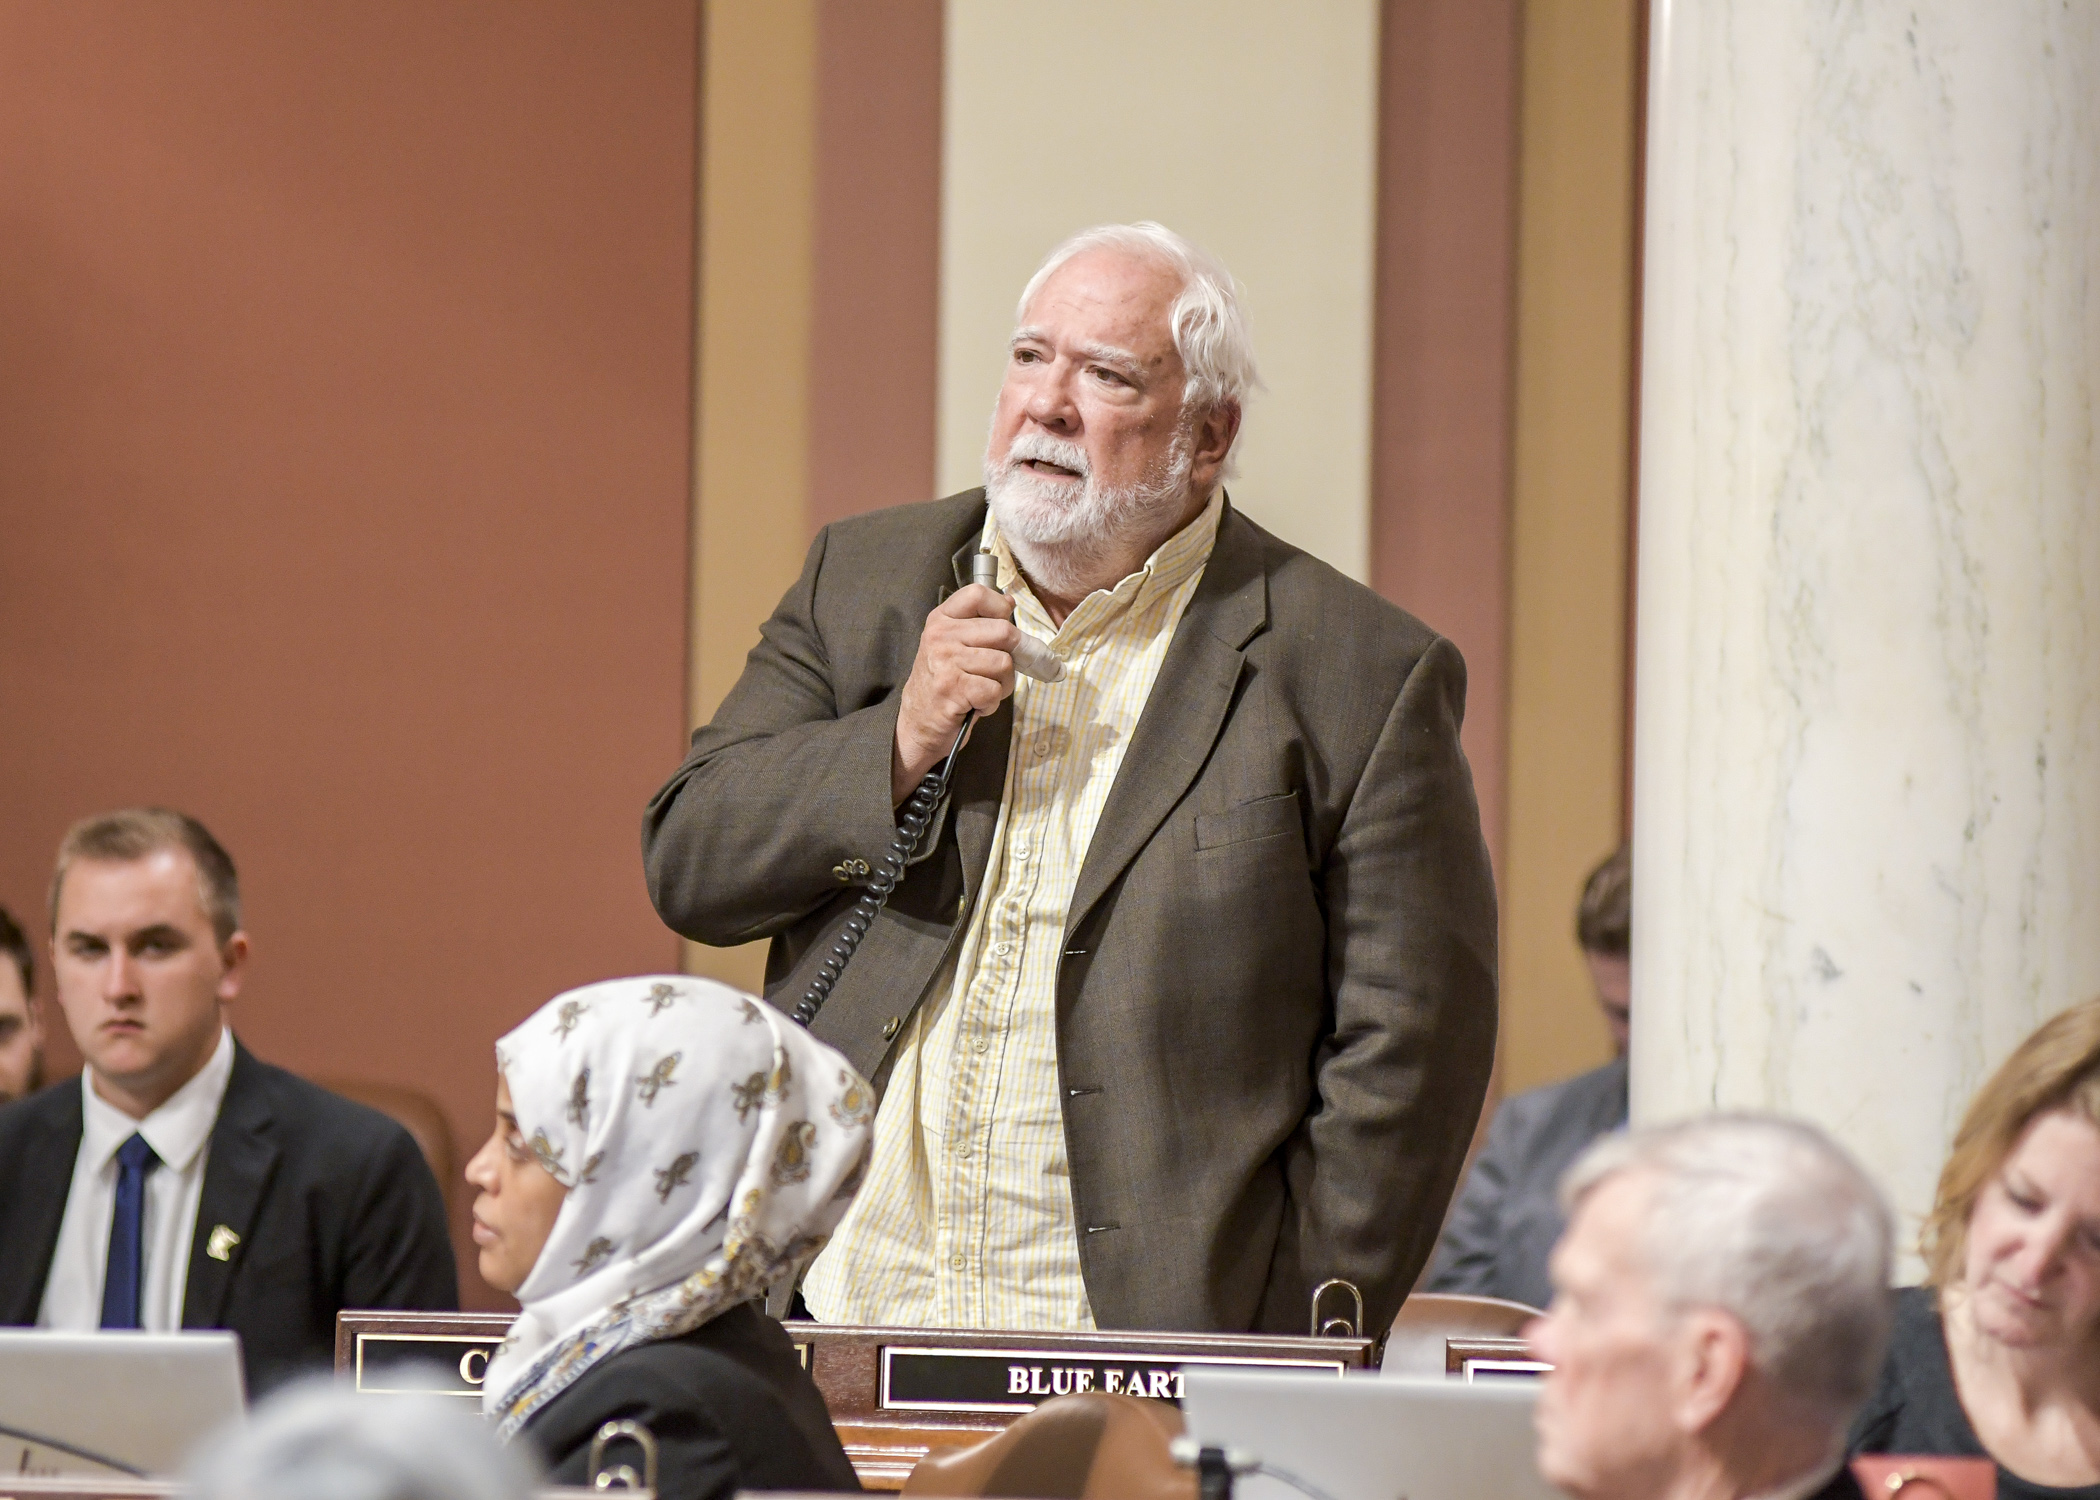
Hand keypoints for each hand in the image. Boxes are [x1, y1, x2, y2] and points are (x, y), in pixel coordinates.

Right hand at [892, 584, 1018, 802]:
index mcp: (942, 619)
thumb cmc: (943, 682)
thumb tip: (1009, 602)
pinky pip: (995, 690)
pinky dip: (992, 703)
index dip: (1000, 608)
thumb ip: (979, 622)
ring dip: (1002, 684)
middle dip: (1011, 656)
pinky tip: (976, 703)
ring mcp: (945, 662)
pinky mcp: (953, 689)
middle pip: (1004, 632)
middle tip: (995, 671)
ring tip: (981, 690)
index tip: (1002, 626)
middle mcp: (941, 636)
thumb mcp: (953, 644)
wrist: (918, 722)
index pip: (978, 594)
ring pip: (1004, 663)